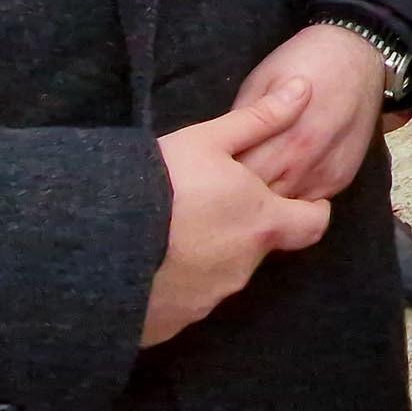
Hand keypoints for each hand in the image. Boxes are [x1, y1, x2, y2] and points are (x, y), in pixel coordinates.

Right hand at [145, 79, 333, 345]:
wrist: (98, 239)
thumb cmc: (161, 182)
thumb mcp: (209, 140)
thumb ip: (261, 118)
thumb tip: (305, 87)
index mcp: (262, 224)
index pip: (313, 225)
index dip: (312, 211)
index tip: (302, 201)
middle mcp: (243, 268)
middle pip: (259, 247)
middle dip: (244, 228)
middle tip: (213, 205)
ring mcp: (207, 300)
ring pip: (220, 275)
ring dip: (206, 256)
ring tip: (172, 231)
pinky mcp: (172, 323)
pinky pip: (182, 302)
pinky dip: (174, 284)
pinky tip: (148, 263)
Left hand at [232, 23, 389, 200]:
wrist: (357, 55)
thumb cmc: (303, 61)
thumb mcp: (261, 81)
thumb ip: (243, 121)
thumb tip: (221, 151)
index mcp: (281, 139)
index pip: (240, 180)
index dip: (222, 178)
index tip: (211, 172)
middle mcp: (305, 164)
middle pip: (261, 201)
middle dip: (241, 195)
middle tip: (226, 183)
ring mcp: (326, 176)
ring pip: (286, 208)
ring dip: (267, 200)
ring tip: (252, 186)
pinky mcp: (341, 179)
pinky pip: (310, 203)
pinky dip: (292, 198)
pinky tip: (282, 180)